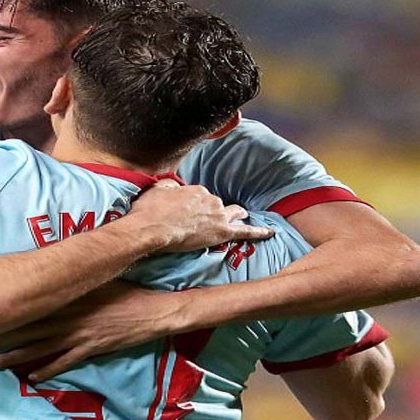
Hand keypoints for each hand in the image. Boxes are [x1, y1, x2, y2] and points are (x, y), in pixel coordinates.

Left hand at [0, 282, 190, 380]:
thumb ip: (71, 278)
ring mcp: (78, 334)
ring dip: (12, 356)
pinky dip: (46, 370)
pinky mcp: (90, 349)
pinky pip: (63, 362)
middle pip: (25, 328)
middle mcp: (66, 316)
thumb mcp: (95, 277)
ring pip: (38, 348)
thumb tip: (47, 271)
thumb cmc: (125, 288)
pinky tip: (29, 377)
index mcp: (65, 295)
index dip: (1, 312)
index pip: (26, 305)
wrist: (152, 310)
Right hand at [126, 183, 271, 251]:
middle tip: (207, 219)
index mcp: (196, 190)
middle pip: (217, 204)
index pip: (201, 197)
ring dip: (236, 215)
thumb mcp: (156, 190)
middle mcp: (210, 199)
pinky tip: (270, 233)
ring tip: (240, 218)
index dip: (195, 206)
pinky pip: (246, 232)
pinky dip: (259, 232)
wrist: (152, 228)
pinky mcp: (222, 232)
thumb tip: (171, 187)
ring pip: (234, 213)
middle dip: (215, 210)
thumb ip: (168, 187)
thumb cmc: (149, 210)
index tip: (189, 212)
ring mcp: (218, 215)